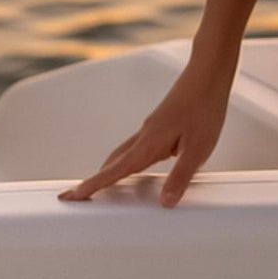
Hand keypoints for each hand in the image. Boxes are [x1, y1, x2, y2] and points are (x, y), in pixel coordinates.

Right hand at [57, 55, 236, 207]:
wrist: (207, 76)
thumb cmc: (205, 109)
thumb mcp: (198, 149)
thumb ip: (181, 176)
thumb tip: (166, 202)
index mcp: (148, 145)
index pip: (114, 171)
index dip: (92, 186)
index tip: (70, 196)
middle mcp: (144, 136)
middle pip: (112, 163)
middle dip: (95, 180)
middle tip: (78, 194)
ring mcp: (150, 128)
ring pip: (123, 153)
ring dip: (110, 169)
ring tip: (102, 184)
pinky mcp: (159, 124)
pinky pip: (136, 145)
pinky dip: (127, 159)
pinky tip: (138, 163)